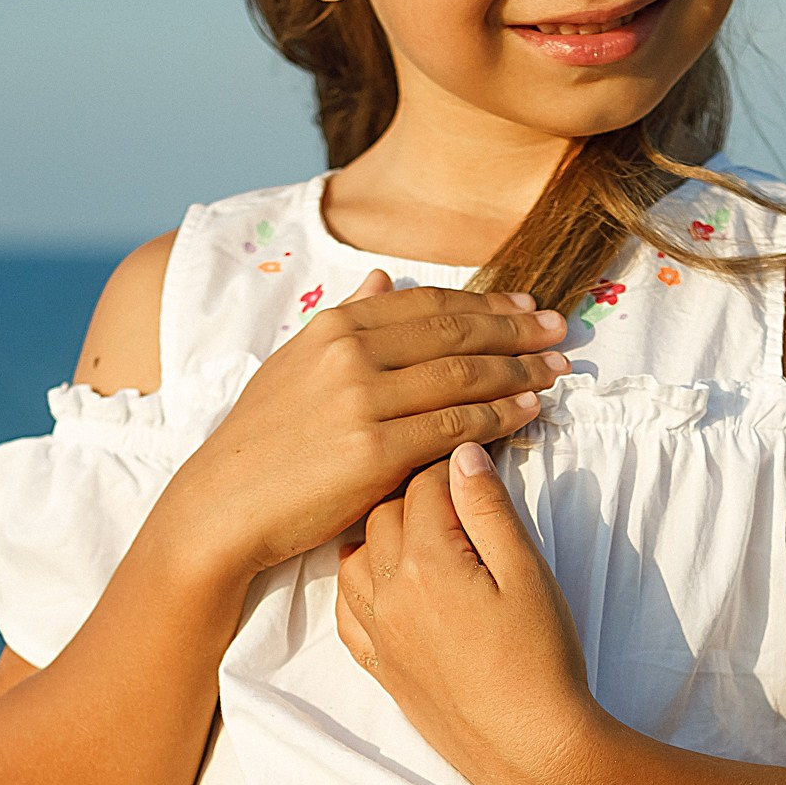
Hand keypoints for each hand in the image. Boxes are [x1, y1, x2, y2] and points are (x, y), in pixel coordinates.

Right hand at [163, 274, 568, 583]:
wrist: (223, 506)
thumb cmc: (263, 442)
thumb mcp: (296, 365)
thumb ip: (346, 319)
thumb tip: (385, 278)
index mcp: (333, 325)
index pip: (430, 303)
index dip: (488, 305)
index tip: (528, 310)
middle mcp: (349, 352)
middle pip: (456, 333)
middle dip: (518, 332)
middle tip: (562, 334)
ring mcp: (361, 400)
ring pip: (464, 376)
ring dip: (521, 373)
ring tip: (558, 373)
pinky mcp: (374, 451)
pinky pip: (456, 426)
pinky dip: (501, 417)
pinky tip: (529, 413)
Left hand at [334, 446, 605, 784]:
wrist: (530, 748)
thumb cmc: (541, 660)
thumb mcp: (527, 574)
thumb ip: (489, 510)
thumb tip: (462, 453)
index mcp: (427, 562)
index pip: (423, 485)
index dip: (450, 464)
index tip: (473, 459)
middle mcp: (388, 593)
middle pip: (384, 512)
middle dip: (416, 492)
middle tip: (454, 489)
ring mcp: (378, 631)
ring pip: (356, 554)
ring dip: (383, 533)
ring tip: (424, 531)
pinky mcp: (380, 663)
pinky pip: (347, 608)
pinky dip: (361, 581)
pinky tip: (388, 578)